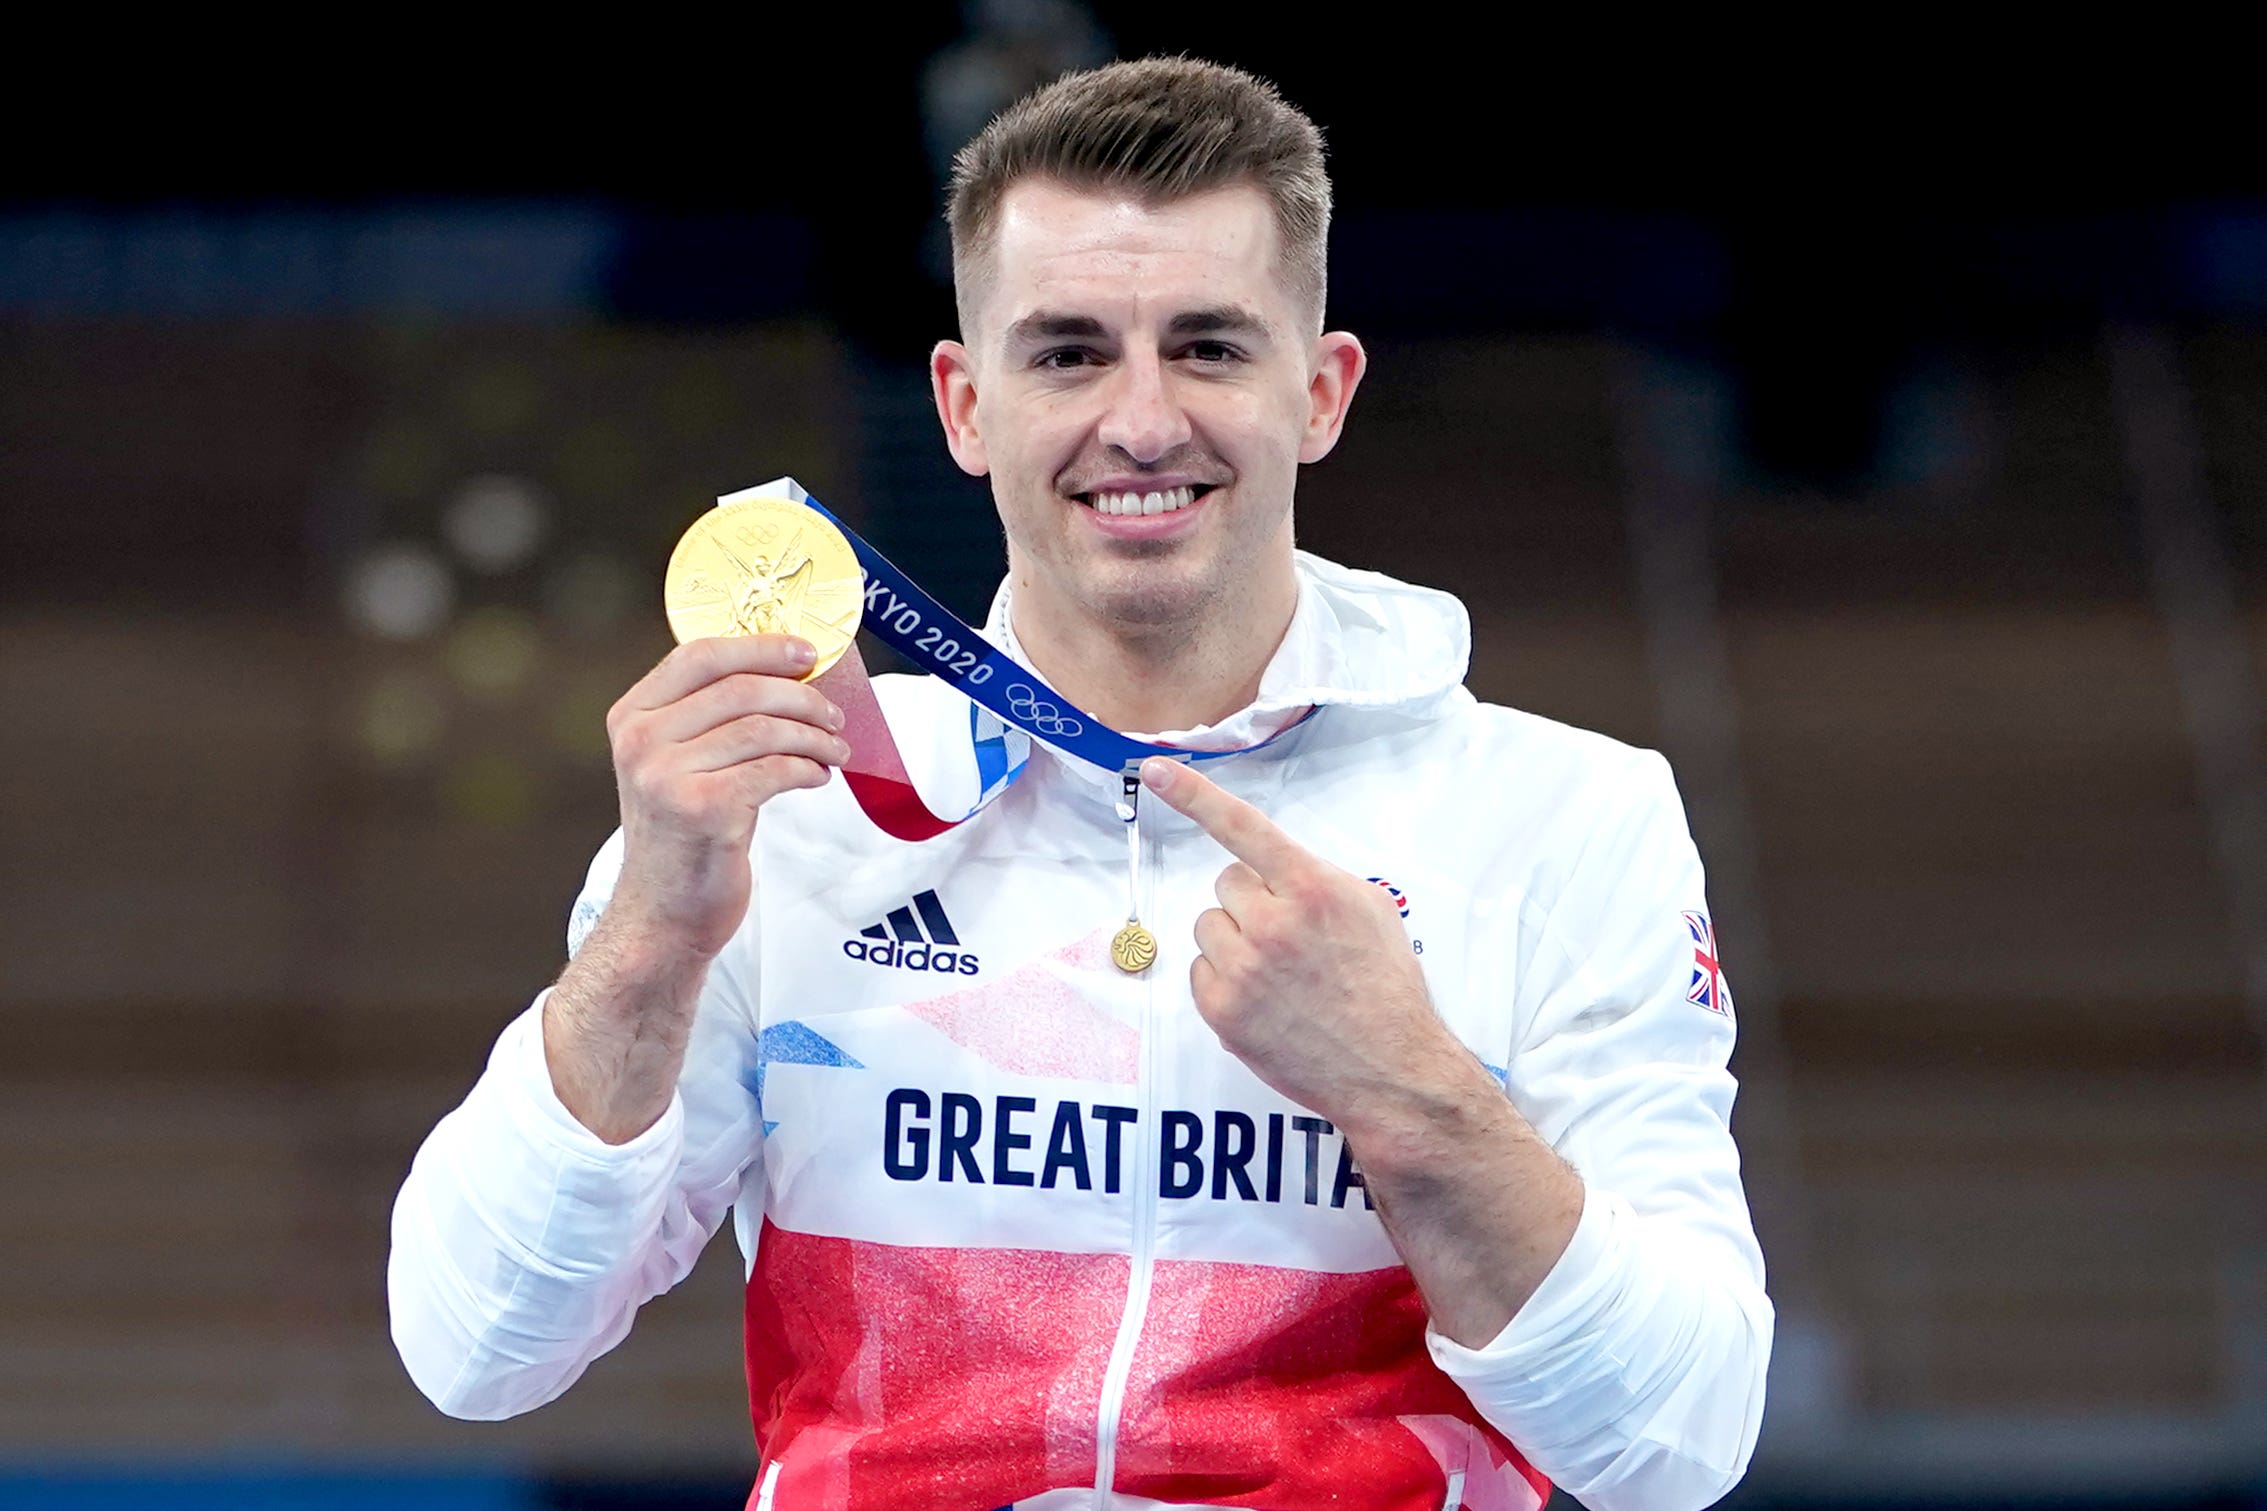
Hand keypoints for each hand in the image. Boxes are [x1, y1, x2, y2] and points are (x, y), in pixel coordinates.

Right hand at [604, 634, 851, 958]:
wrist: (663, 913)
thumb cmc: (684, 833)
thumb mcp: (676, 763)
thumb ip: (708, 716)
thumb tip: (789, 670)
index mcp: (632, 716)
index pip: (700, 655)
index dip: (761, 647)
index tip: (807, 653)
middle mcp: (640, 741)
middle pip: (740, 689)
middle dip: (801, 697)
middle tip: (834, 715)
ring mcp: (666, 776)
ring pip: (763, 729)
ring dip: (813, 737)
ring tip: (835, 751)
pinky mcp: (703, 811)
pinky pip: (774, 770)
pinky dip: (807, 769)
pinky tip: (817, 777)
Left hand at [1139, 757, 1468, 1136]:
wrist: (1391, 1069)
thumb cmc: (1386, 987)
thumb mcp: (1371, 909)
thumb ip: (1318, 878)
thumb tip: (1275, 869)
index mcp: (1313, 889)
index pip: (1243, 827)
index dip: (1194, 794)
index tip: (1155, 769)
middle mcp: (1273, 923)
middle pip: (1227, 885)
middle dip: (1253, 903)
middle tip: (1292, 940)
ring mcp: (1243, 969)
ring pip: (1210, 926)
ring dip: (1236, 942)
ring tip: (1281, 976)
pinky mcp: (1222, 1010)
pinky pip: (1201, 971)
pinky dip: (1226, 982)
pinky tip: (1266, 1002)